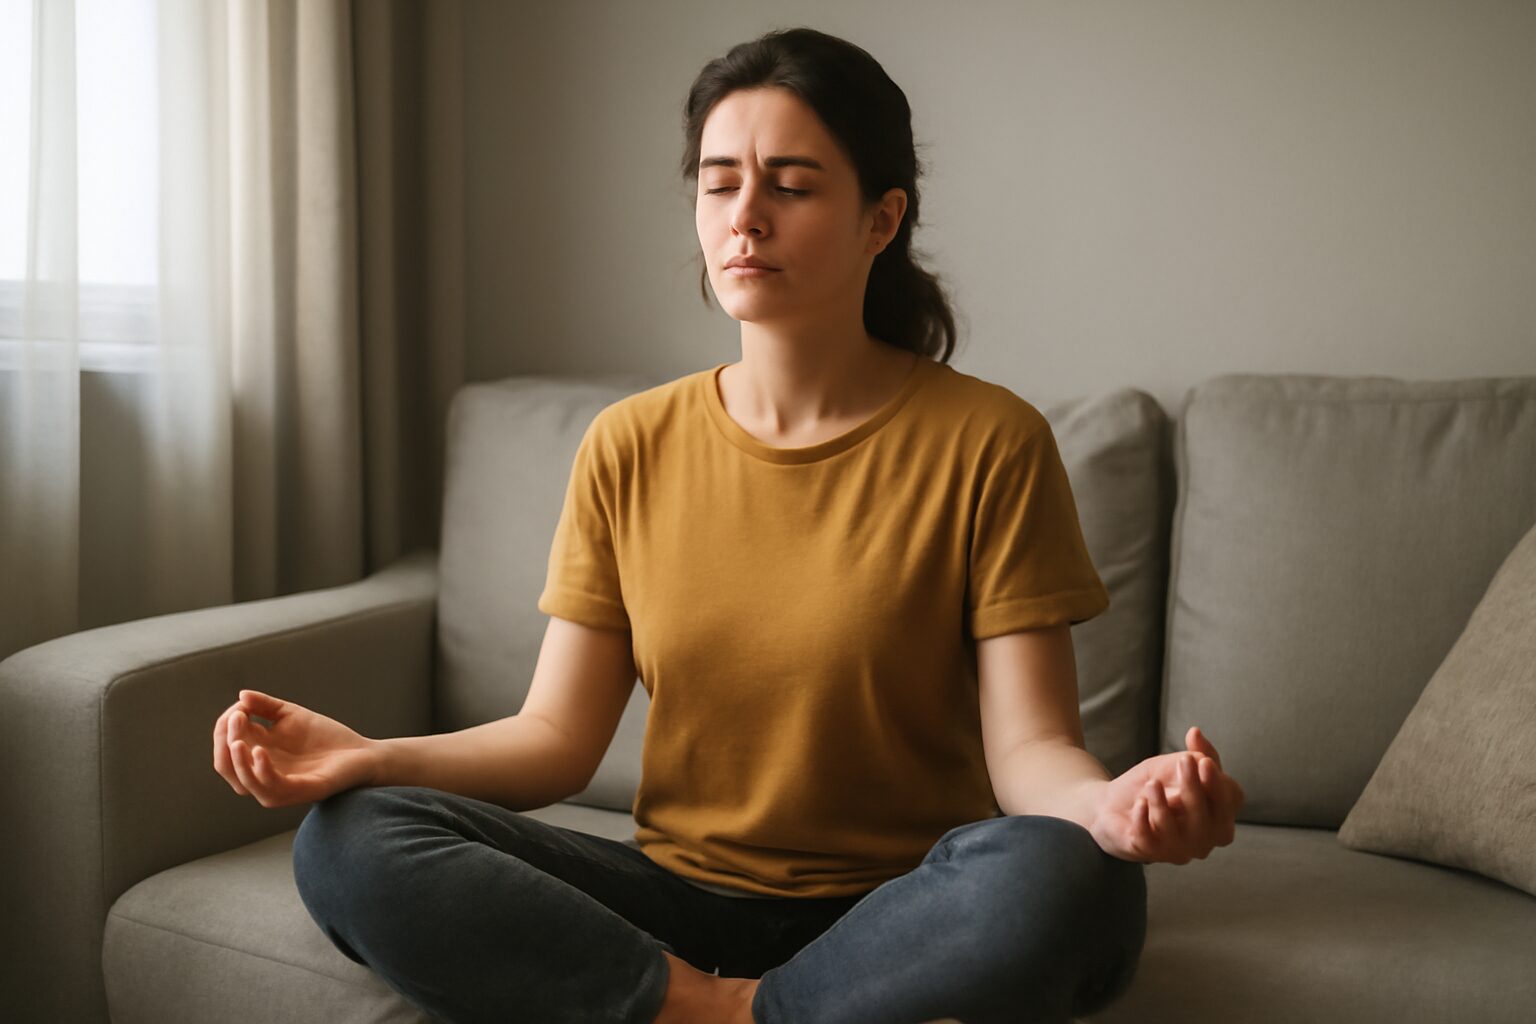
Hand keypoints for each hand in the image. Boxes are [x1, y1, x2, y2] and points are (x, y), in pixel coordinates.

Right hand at [213, 690, 380, 808]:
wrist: (361, 752)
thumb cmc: (326, 737)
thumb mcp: (292, 716)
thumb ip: (267, 706)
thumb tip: (241, 695)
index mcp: (258, 756)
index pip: (226, 745)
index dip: (226, 725)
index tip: (241, 704)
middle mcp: (263, 775)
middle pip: (227, 765)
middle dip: (225, 741)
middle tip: (237, 717)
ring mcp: (280, 787)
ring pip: (244, 782)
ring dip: (236, 761)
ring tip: (237, 741)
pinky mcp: (299, 791)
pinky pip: (271, 788)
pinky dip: (261, 772)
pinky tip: (260, 752)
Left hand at [1087, 725, 1244, 863]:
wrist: (1113, 804)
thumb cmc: (1156, 786)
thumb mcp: (1176, 765)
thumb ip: (1194, 752)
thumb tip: (1195, 733)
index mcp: (1220, 816)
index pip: (1230, 801)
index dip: (1218, 784)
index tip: (1203, 761)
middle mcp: (1205, 839)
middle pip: (1208, 819)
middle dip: (1195, 789)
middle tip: (1183, 761)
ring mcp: (1178, 851)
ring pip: (1176, 831)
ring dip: (1163, 805)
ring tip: (1151, 784)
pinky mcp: (1148, 853)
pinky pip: (1148, 840)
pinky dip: (1143, 820)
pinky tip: (1139, 804)